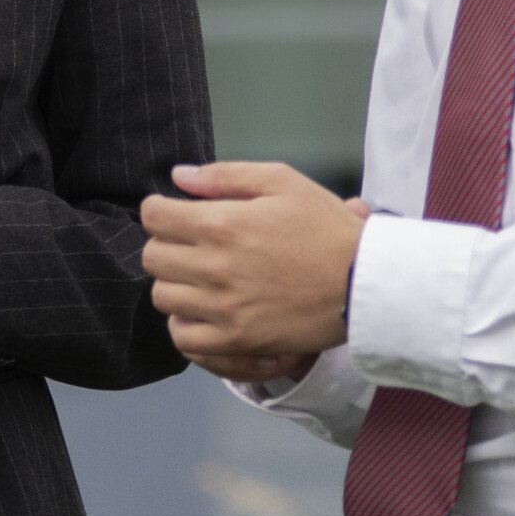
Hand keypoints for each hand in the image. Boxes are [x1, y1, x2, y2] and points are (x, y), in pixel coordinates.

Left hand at [140, 161, 368, 377]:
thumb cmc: (325, 228)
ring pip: (162, 296)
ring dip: (176, 283)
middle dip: (167, 244)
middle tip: (192, 244)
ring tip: (201, 277)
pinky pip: (182, 338)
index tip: (177, 214)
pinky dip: (185, 324)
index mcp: (221, 224)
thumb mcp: (283, 182)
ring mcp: (222, 308)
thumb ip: (226, 175)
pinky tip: (203, 311)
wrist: (362, 282)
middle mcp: (214, 267)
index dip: (162, 210)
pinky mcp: (235, 340)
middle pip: (152, 256)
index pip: (154, 216)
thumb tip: (178, 176)